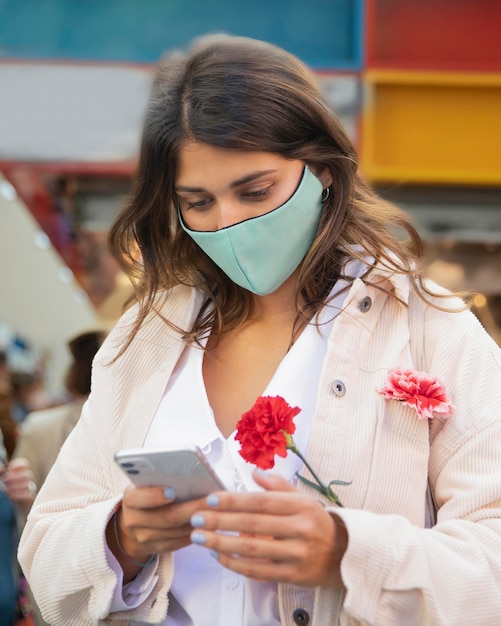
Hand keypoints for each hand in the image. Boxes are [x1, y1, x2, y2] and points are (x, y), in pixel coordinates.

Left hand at [1, 458, 36, 503]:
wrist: (5, 510)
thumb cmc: (2, 493)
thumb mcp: (0, 482)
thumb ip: (0, 474)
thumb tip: (1, 467)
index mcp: (19, 473)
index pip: (24, 465)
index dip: (18, 465)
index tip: (10, 468)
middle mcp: (26, 480)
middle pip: (27, 474)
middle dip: (15, 478)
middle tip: (5, 481)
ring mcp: (29, 490)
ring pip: (28, 484)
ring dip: (16, 487)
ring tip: (6, 491)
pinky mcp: (30, 499)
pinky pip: (29, 495)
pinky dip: (19, 495)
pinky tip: (11, 497)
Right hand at [107, 483, 211, 580]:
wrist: (134, 522)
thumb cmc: (148, 493)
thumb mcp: (146, 484)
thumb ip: (160, 479)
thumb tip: (188, 473)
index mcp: (130, 499)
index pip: (139, 498)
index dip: (155, 496)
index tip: (172, 491)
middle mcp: (134, 521)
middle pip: (166, 517)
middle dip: (192, 508)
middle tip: (211, 500)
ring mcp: (145, 538)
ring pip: (177, 531)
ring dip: (199, 521)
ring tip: (216, 511)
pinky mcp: (158, 549)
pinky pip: (180, 542)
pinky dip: (196, 532)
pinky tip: (210, 523)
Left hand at [189, 469, 347, 587]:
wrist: (344, 554)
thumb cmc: (316, 522)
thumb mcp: (302, 498)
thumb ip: (277, 485)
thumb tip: (254, 473)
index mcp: (299, 505)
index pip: (260, 501)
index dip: (233, 500)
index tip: (210, 499)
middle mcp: (299, 528)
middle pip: (252, 524)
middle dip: (220, 521)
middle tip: (196, 519)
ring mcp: (296, 553)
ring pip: (252, 549)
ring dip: (221, 543)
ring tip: (199, 538)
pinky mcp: (292, 575)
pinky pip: (258, 570)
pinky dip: (235, 564)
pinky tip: (219, 556)